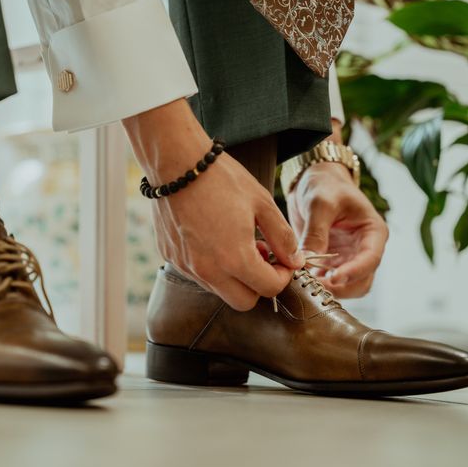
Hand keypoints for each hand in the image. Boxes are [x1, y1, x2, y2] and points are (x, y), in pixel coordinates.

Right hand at [123, 100, 304, 310]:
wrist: (176, 164)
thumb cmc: (221, 179)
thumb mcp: (262, 204)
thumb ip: (283, 237)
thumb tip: (295, 261)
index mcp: (235, 259)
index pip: (269, 289)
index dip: (283, 276)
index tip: (282, 259)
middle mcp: (208, 271)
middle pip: (244, 302)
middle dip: (258, 285)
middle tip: (261, 257)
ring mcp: (186, 266)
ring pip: (219, 290)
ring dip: (234, 277)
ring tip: (235, 243)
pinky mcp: (172, 258)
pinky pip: (198, 274)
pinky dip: (211, 266)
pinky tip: (212, 238)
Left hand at [287, 160, 388, 297]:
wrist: (313, 182)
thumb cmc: (325, 185)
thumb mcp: (320, 204)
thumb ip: (316, 233)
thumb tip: (308, 261)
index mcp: (373, 232)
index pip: (371, 259)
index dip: (354, 272)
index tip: (334, 278)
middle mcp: (364, 249)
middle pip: (361, 281)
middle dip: (340, 287)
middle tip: (314, 284)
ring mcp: (348, 258)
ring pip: (345, 286)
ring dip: (327, 289)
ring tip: (305, 283)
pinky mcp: (330, 263)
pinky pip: (327, 281)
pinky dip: (316, 284)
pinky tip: (300, 280)